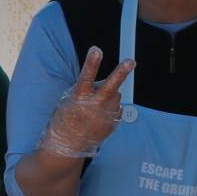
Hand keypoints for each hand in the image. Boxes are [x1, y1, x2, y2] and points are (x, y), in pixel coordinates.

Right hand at [38, 46, 134, 160]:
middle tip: (131, 61)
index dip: (92, 62)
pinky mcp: (113, 124)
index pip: (86, 77)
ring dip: (109, 94)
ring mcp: (106, 116)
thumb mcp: (68, 101)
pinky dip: (110, 107)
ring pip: (115, 95)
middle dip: (121, 72)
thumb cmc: (65, 120)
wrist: (67, 146)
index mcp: (79, 98)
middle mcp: (95, 106)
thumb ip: (84, 90)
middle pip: (111, 86)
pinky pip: (116, 108)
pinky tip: (99, 114)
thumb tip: (101, 84)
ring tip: (95, 104)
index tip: (96, 49)